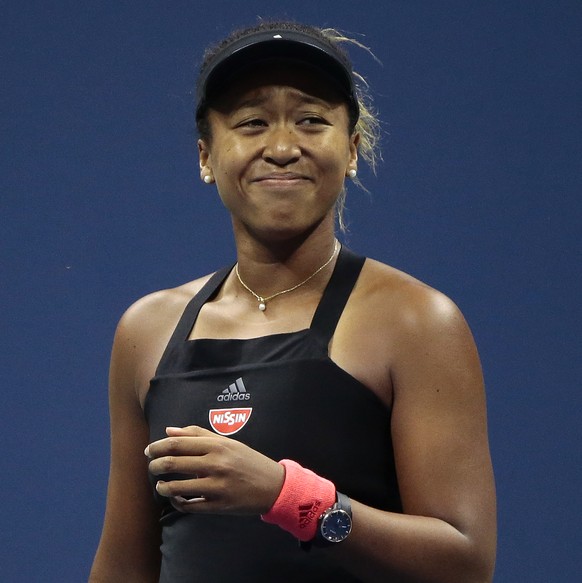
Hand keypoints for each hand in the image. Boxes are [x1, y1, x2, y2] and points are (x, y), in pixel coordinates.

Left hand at [145, 425, 284, 514]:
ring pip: (176, 487)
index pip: (178, 443)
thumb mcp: (227, 442)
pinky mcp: (218, 505)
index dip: (158, 447)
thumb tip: (169, 431)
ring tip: (160, 484)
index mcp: (216, 446)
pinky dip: (177, 502)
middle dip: (155, 465)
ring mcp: (216, 486)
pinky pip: (189, 506)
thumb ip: (198, 434)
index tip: (149, 451)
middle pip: (173, 463)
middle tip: (151, 467)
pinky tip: (176, 497)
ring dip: (163, 486)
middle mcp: (215, 464)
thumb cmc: (248, 460)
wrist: (272, 485)